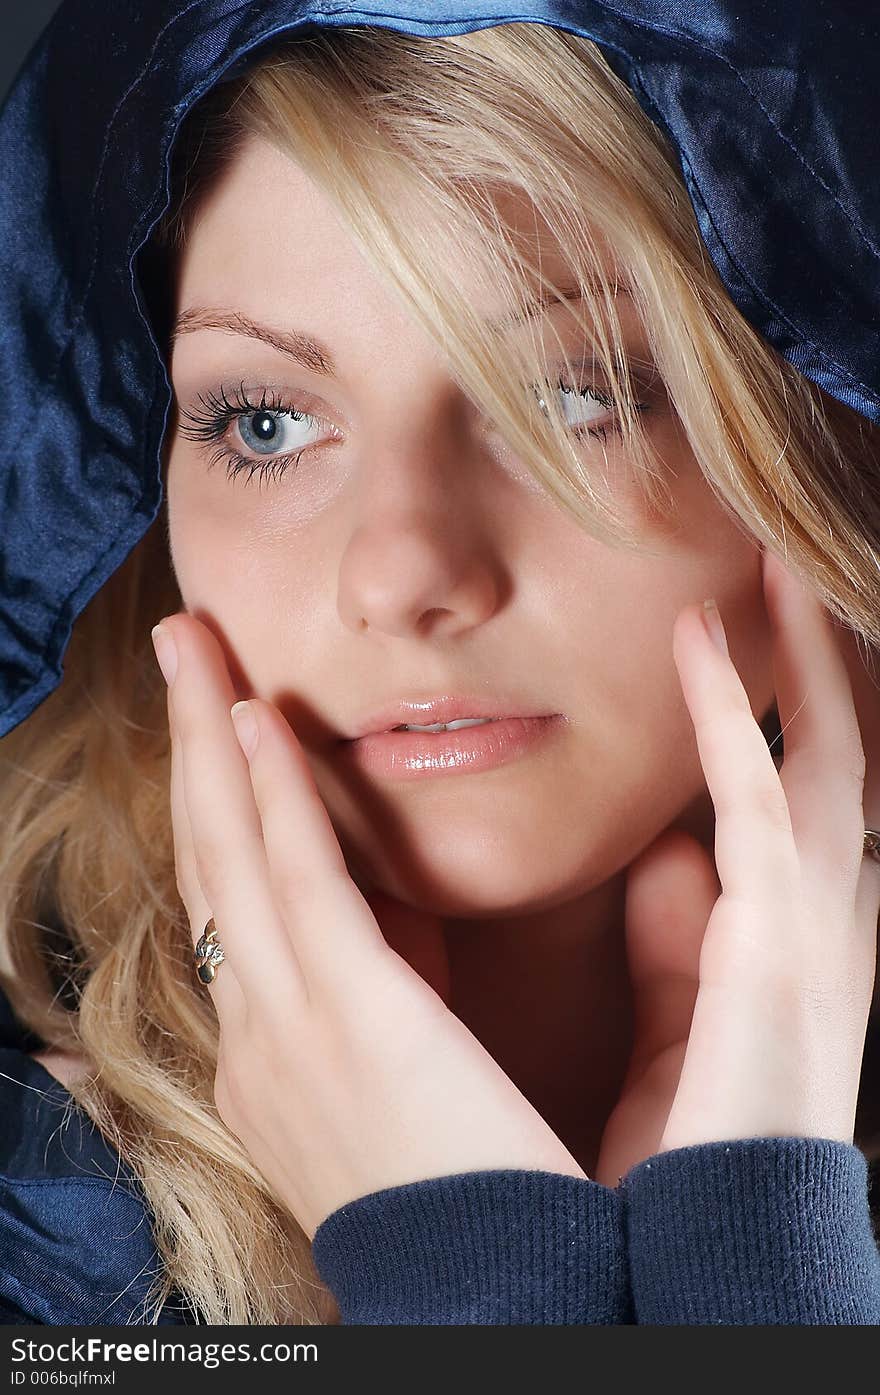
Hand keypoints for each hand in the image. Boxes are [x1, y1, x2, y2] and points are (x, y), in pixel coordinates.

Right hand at [153, 614, 586, 1239]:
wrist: (508, 1302)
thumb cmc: (480, 1185)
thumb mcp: (416, 1063)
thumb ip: (403, 981)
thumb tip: (410, 910)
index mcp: (278, 1044)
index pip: (238, 893)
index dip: (223, 794)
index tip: (228, 714)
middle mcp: (257, 1029)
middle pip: (210, 853)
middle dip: (190, 742)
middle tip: (181, 644)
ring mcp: (285, 1024)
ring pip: (229, 847)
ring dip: (207, 736)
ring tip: (191, 643)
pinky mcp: (345, 1017)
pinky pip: (291, 879)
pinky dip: (265, 794)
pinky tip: (249, 718)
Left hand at [593, 548, 879, 1185]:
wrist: (687, 1270)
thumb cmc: (681, 1156)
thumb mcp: (679, 1024)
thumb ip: (680, 938)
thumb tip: (667, 849)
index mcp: (793, 950)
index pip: (796, 805)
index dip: (785, 718)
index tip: (742, 640)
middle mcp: (820, 931)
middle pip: (832, 766)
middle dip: (822, 670)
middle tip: (786, 575)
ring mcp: (814, 938)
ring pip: (826, 762)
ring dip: (805, 662)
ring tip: (775, 570)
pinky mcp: (780, 951)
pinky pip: (760, 804)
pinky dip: (735, 717)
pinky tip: (702, 639)